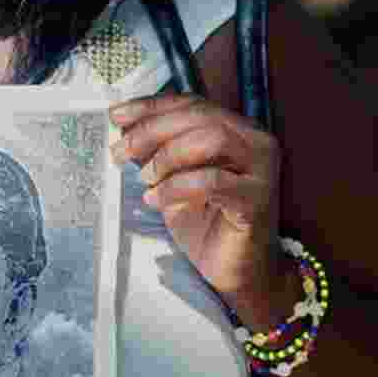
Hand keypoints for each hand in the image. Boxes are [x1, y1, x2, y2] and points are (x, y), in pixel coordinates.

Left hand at [110, 92, 293, 318]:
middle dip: (152, 130)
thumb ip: (158, 151)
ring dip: (167, 156)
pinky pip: (211, 181)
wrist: (236, 273)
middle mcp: (255, 142)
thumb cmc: (206, 224)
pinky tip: (155, 200)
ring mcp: (261, 170)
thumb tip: (123, 128)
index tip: (116, 115)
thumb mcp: (173, 179)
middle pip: (200, 116)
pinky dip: (176, 187)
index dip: (152, 106)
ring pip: (210, 139)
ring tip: (145, 179)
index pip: (192, 103)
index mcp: (237, 130)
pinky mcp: (256, 199)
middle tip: (121, 151)